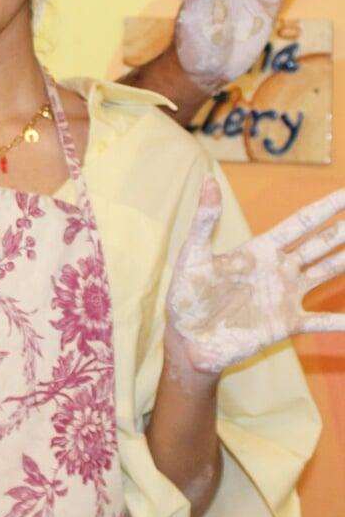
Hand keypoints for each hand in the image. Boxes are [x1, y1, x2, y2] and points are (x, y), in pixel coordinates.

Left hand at [167, 177, 344, 372]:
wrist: (188, 337)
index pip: (300, 223)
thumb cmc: (187, 293)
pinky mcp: (286, 324)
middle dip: (344, 230)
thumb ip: (205, 219)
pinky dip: (342, 322)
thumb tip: (208, 179)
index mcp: (260, 249)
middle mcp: (279, 268)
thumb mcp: (194, 254)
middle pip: (322, 244)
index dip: (325, 208)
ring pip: (328, 273)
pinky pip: (323, 322)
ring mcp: (286, 295)